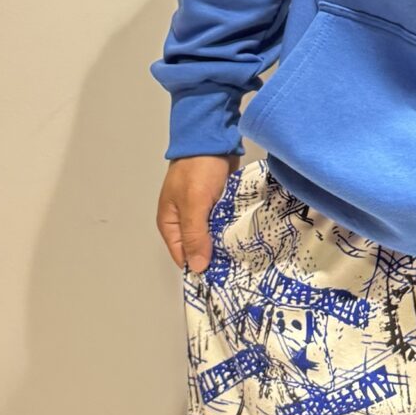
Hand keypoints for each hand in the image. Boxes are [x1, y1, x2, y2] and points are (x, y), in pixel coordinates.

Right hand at [156, 153, 240, 274]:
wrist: (211, 137)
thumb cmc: (197, 169)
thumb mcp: (194, 204)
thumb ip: (195, 236)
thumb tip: (197, 268)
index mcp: (169, 223)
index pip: (183, 257)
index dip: (200, 267)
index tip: (222, 278)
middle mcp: (183, 221)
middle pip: (198, 248)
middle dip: (216, 257)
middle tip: (238, 268)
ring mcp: (201, 212)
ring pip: (213, 237)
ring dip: (226, 243)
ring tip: (246, 255)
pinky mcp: (216, 203)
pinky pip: (223, 223)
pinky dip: (232, 229)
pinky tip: (246, 237)